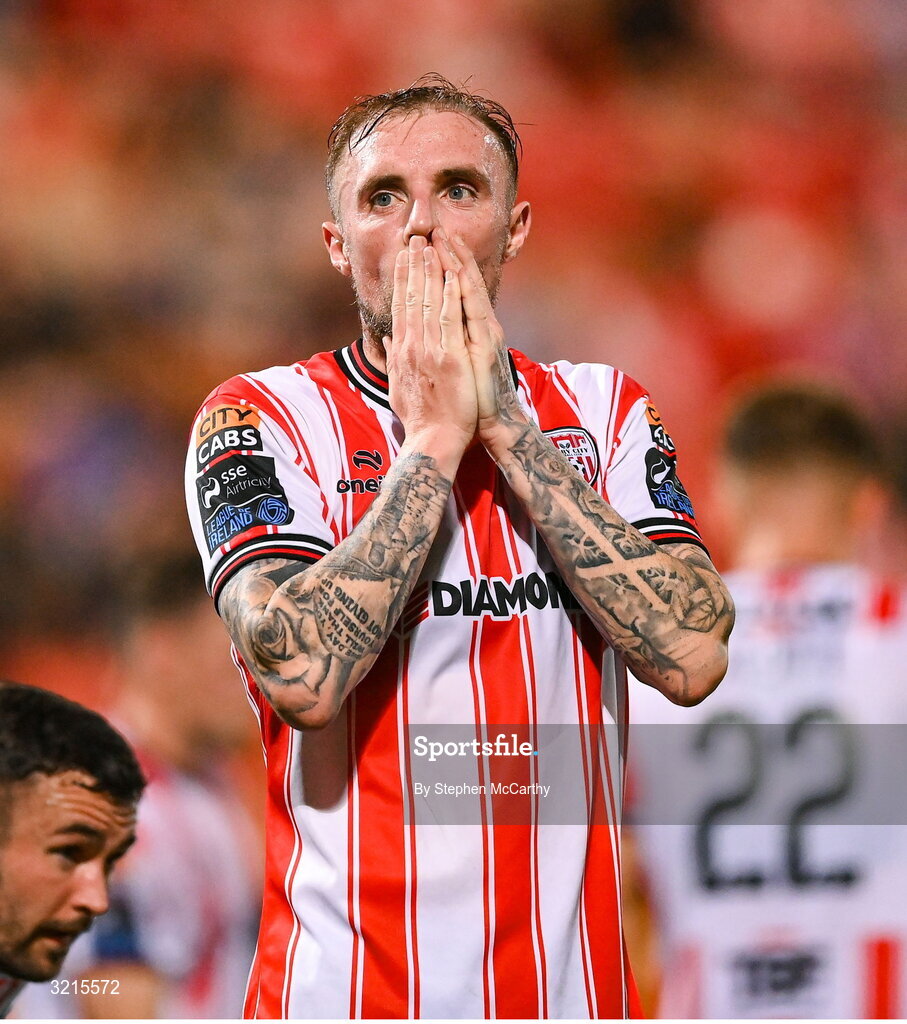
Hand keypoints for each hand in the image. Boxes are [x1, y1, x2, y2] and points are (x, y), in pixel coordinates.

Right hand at [385, 235, 477, 466]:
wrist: (433, 441)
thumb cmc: (421, 418)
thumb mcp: (399, 386)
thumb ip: (394, 360)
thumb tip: (387, 341)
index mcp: (402, 351)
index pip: (401, 306)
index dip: (403, 278)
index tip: (405, 256)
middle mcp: (413, 346)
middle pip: (411, 298)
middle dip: (414, 266)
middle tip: (416, 238)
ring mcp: (431, 350)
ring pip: (429, 302)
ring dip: (431, 271)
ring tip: (432, 245)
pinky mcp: (450, 357)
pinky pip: (449, 320)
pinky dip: (450, 296)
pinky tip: (452, 275)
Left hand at [434, 228, 524, 444]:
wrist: (495, 425)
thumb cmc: (472, 402)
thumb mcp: (454, 369)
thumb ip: (437, 348)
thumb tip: (411, 333)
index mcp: (468, 332)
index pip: (452, 291)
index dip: (441, 266)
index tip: (428, 243)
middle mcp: (479, 328)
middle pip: (461, 284)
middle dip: (448, 255)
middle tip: (435, 227)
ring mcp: (483, 336)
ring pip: (466, 293)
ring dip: (455, 264)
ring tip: (443, 239)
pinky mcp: (484, 348)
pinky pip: (470, 316)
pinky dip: (463, 293)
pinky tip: (456, 273)